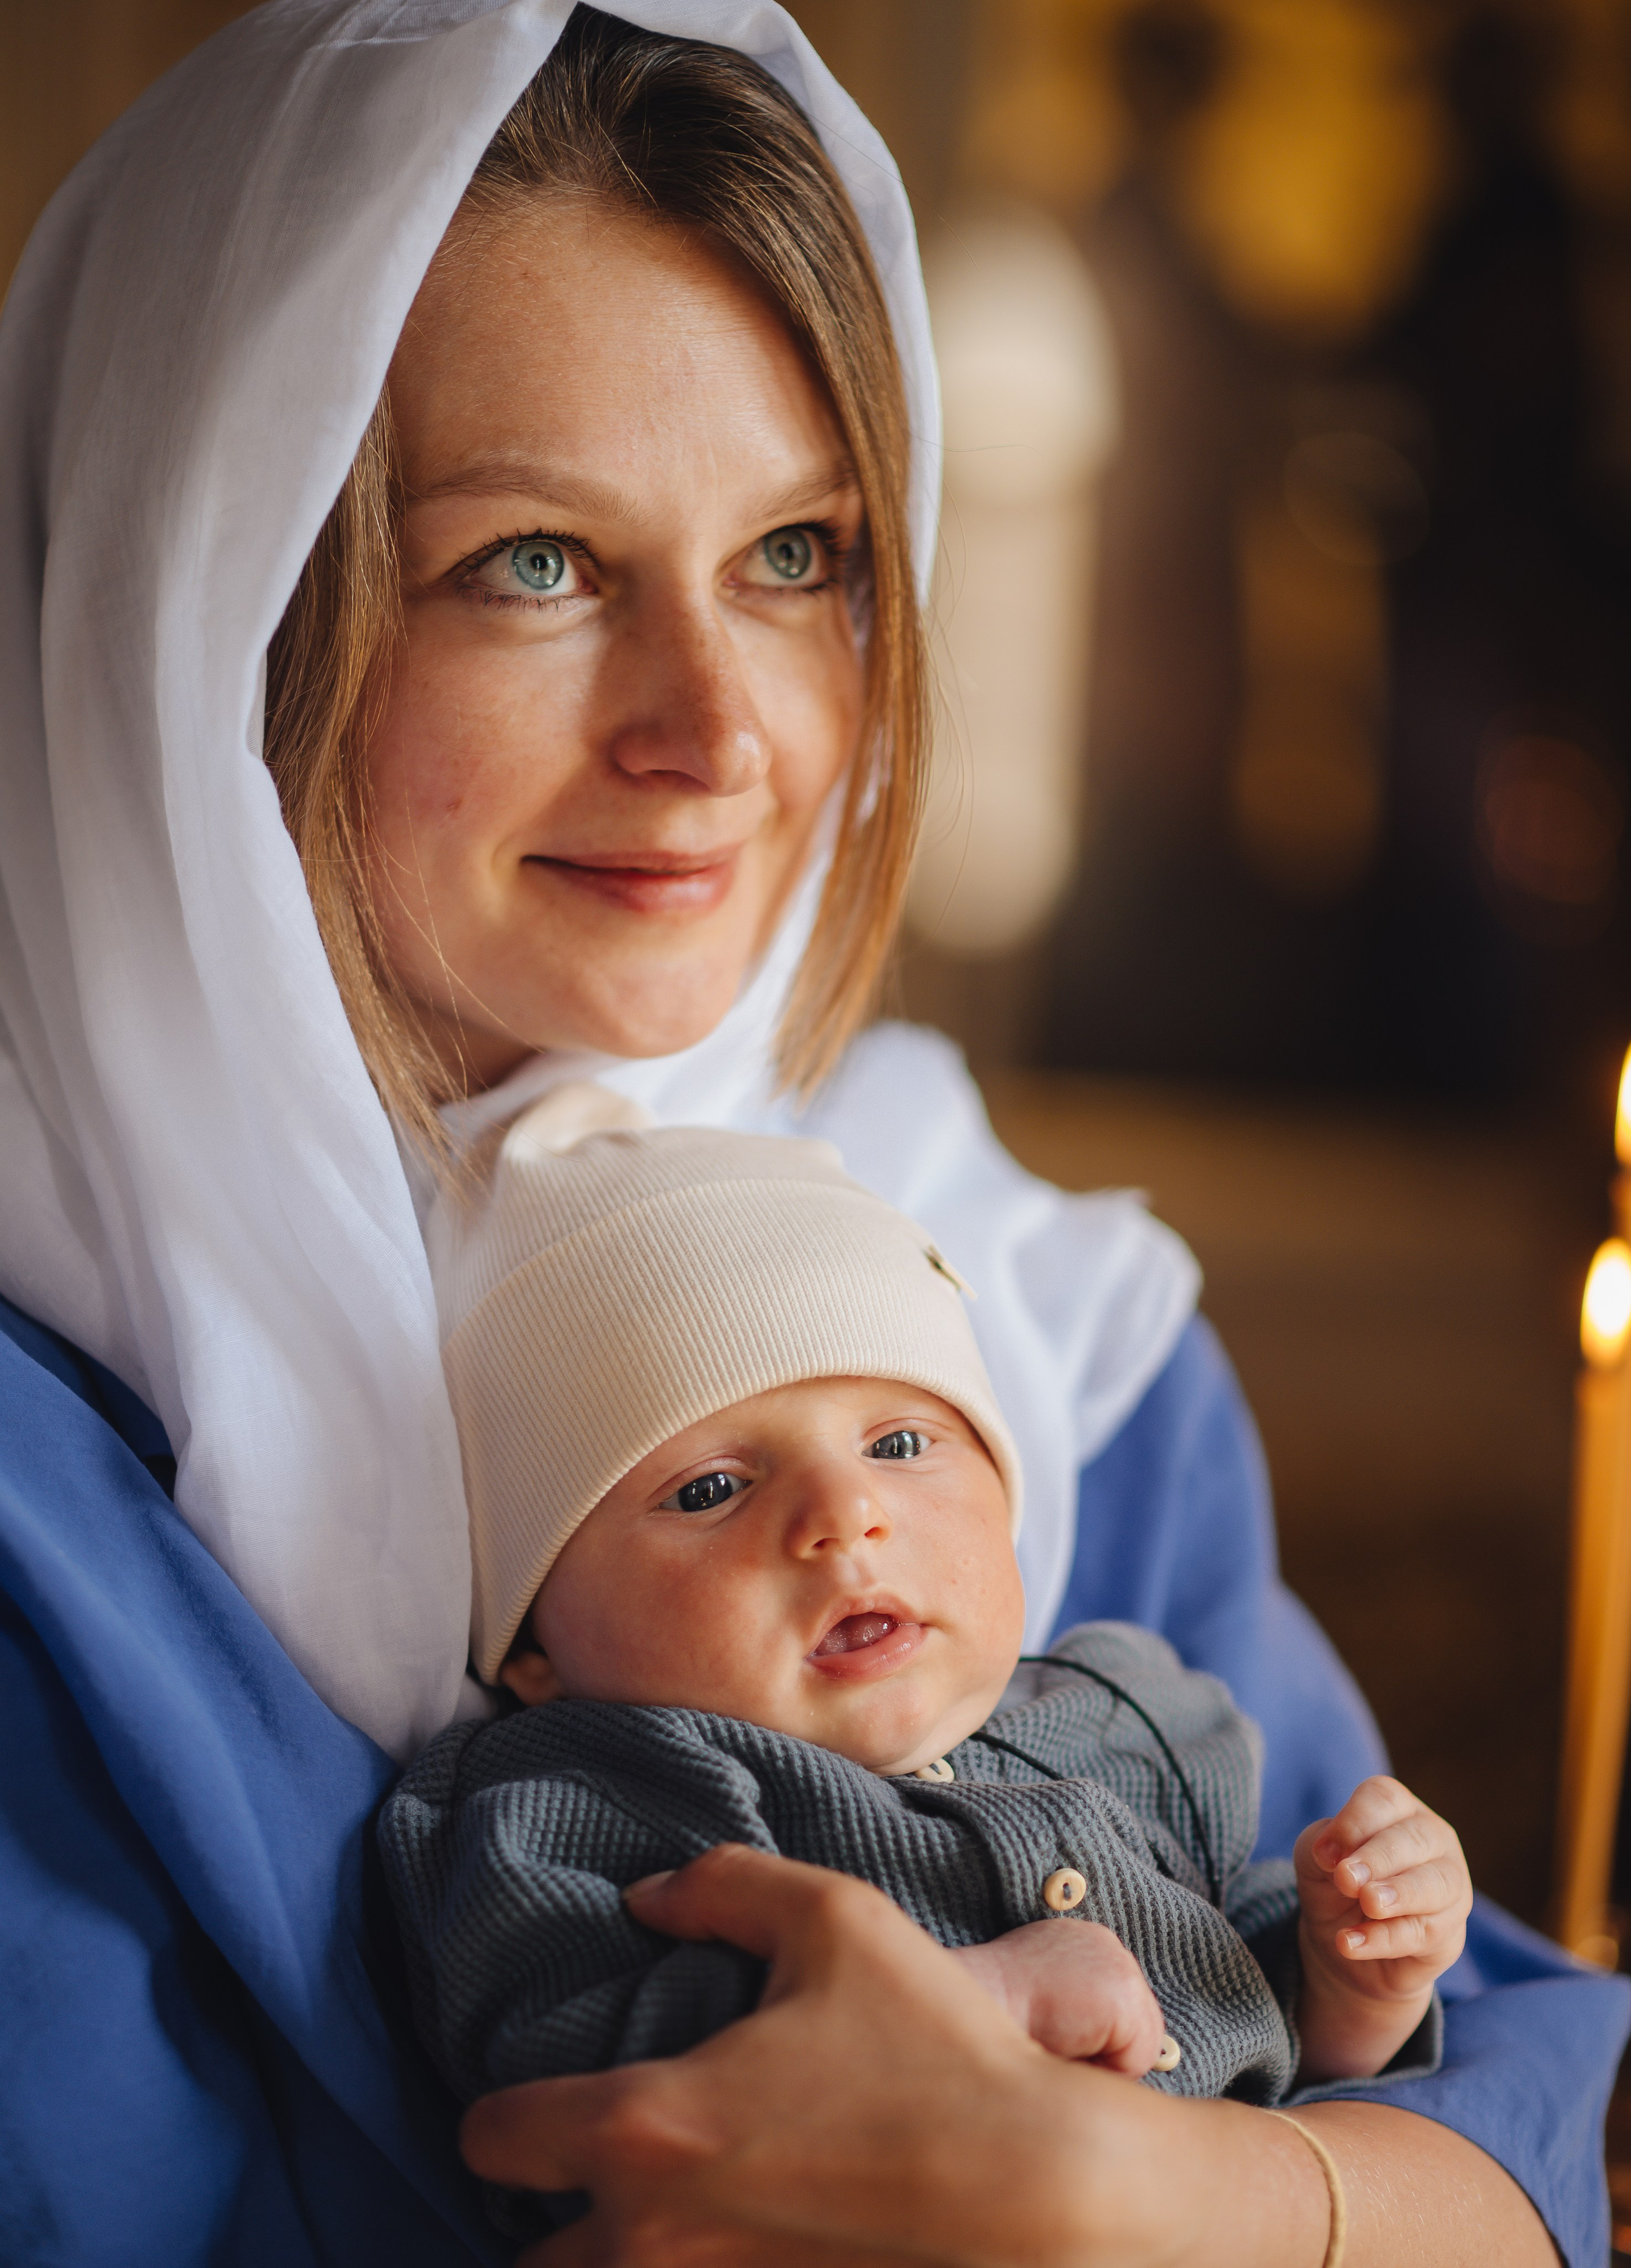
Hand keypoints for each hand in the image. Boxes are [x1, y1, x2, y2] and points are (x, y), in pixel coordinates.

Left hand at [457, 1843, 1332, 2266]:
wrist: (1042, 2192)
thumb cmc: (935, 2048)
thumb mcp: (834, 1919)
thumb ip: (721, 1884)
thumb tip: (644, 1897)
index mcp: (647, 2126)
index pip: (491, 2140)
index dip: (503, 2113)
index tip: (543, 2099)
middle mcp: (650, 2239)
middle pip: (526, 2259)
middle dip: (555, 2214)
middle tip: (611, 2170)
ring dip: (610, 2257)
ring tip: (670, 2212)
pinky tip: (732, 2241)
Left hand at [1295, 1775, 1471, 2081]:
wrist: (1343, 1947)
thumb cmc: (1328, 1885)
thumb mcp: (1316, 1857)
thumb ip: (1325, 1845)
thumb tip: (1335, 1851)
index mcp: (1396, 1811)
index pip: (1384, 1798)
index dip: (1356, 1820)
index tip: (1328, 1849)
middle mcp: (1432, 1844)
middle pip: (1417, 1838)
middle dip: (1380, 1856)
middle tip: (1348, 1878)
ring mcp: (1447, 1893)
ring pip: (1435, 1886)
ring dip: (1395, 1894)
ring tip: (1361, 1903)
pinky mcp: (1444, 1940)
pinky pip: (1424, 1937)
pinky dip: (1386, 1940)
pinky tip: (1352, 1942)